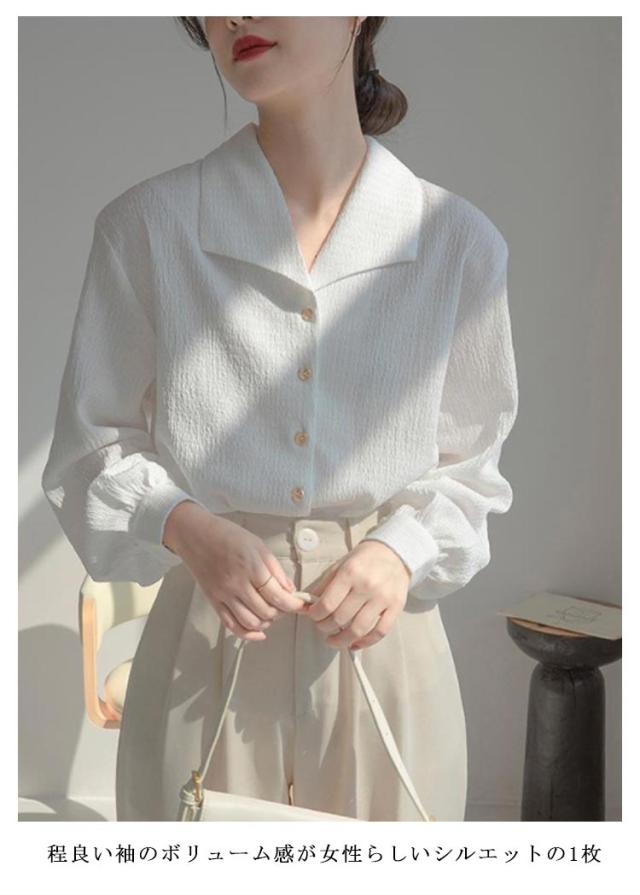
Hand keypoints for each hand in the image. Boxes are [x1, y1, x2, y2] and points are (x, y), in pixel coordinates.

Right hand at [163, 500, 307, 640]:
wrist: (195, 535)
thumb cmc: (227, 535)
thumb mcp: (258, 545)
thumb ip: (275, 569)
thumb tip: (290, 589)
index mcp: (251, 567)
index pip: (278, 596)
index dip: (293, 604)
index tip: (300, 605)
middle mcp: (237, 584)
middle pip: (266, 611)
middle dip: (281, 612)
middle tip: (285, 605)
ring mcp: (224, 594)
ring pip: (251, 622)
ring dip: (266, 622)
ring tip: (271, 613)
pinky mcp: (214, 601)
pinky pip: (231, 625)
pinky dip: (247, 633)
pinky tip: (258, 632)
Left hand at [300, 539, 410, 650]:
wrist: (393, 552)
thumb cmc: (364, 559)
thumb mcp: (340, 565)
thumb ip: (324, 586)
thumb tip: (308, 606)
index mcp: (350, 573)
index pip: (327, 604)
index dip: (316, 615)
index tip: (313, 616)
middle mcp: (367, 585)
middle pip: (340, 619)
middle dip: (325, 627)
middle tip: (322, 626)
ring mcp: (383, 598)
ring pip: (358, 630)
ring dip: (341, 640)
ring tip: (334, 640)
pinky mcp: (396, 607)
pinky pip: (379, 632)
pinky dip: (365, 642)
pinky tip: (354, 643)